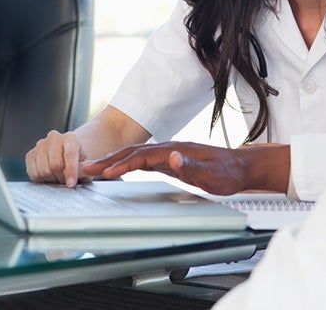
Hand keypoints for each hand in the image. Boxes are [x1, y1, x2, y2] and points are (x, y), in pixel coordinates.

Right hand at [25, 130, 90, 187]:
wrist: (64, 154)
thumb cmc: (76, 160)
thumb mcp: (85, 164)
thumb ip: (85, 169)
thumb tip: (81, 173)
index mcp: (70, 138)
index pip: (70, 155)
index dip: (71, 171)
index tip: (71, 184)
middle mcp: (54, 138)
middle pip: (55, 165)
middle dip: (61, 177)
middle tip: (65, 179)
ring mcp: (40, 145)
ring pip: (44, 170)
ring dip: (52, 179)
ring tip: (57, 176)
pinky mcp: (30, 155)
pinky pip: (33, 173)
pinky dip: (41, 179)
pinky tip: (48, 175)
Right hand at [81, 141, 282, 195]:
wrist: (241, 166)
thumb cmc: (228, 172)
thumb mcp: (213, 175)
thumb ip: (193, 167)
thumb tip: (173, 158)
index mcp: (174, 151)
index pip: (141, 157)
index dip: (122, 166)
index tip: (105, 173)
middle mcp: (167, 149)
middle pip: (131, 153)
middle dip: (107, 160)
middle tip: (84, 167)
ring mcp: (166, 154)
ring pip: (133, 156)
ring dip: (112, 161)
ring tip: (92, 168)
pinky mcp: (168, 161)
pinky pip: (139, 161)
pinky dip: (123, 165)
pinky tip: (116, 171)